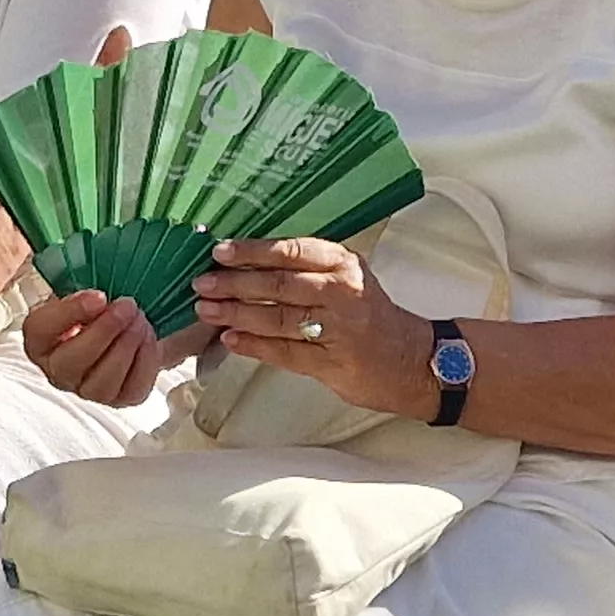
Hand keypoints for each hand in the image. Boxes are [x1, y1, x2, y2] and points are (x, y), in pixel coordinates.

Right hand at [22, 291, 203, 405]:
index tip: (97, 295)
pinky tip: (149, 338)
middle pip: (70, 363)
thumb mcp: (85, 284)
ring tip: (140, 320)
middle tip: (127, 305)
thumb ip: (81, 277)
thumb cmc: (100, 302)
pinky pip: (130, 390)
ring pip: (100, 385)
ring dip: (125, 348)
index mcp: (40, 338)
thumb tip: (96, 277)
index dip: (69, 314)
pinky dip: (144, 363)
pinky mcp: (118, 399)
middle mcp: (57, 370)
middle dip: (103, 332)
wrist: (127, 320)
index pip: (40, 331)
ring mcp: (87, 390)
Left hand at [193, 234, 434, 417]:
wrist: (412, 358)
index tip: (220, 252)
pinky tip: (231, 340)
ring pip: (278, 318)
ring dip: (237, 314)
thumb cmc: (369, 314)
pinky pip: (286, 352)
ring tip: (207, 310)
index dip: (252, 251)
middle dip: (235, 283)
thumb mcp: (347, 277)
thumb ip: (306, 269)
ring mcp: (338, 330)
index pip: (292, 251)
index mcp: (343, 264)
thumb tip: (248, 263)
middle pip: (279, 284)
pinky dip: (255, 345)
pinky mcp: (333, 364)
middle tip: (203, 283)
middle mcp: (342, 292)